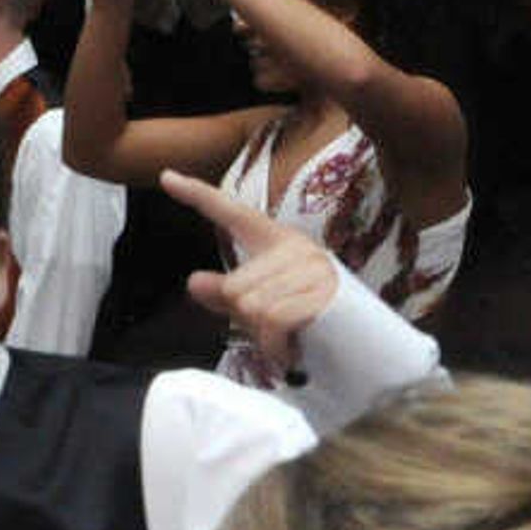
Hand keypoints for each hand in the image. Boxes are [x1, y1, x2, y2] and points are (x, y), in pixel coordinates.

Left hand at [166, 168, 340, 379]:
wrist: (364, 349)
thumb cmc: (311, 326)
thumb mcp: (263, 308)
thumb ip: (227, 295)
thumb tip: (193, 282)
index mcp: (278, 243)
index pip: (233, 213)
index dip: (198, 195)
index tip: (166, 177)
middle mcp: (296, 248)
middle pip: (236, 287)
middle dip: (249, 320)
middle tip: (280, 331)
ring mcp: (312, 268)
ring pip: (251, 306)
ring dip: (265, 337)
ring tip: (291, 340)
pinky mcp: (321, 292)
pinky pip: (272, 321)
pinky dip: (276, 347)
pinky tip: (292, 352)